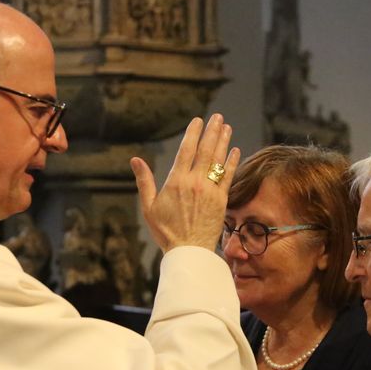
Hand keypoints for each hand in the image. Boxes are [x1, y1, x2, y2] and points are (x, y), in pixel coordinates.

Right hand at [130, 114, 241, 251]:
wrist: (188, 251)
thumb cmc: (166, 231)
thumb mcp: (149, 206)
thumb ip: (144, 181)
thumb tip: (135, 159)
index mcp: (176, 181)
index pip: (186, 150)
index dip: (193, 133)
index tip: (198, 121)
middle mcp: (195, 183)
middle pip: (206, 151)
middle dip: (212, 131)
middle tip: (217, 117)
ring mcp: (210, 191)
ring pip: (218, 160)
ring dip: (223, 142)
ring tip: (227, 127)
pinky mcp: (221, 200)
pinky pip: (228, 177)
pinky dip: (232, 162)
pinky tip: (235, 150)